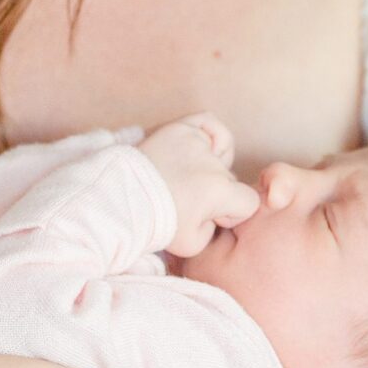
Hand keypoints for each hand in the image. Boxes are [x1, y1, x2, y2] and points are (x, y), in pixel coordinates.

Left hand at [140, 113, 260, 256]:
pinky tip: (199, 150)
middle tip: (186, 201)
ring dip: (208, 168)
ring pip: (220, 155)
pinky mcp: (178, 129)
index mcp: (220, 191)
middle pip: (230, 179)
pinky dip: (210, 135)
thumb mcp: (193, 245)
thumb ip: (216, 230)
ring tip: (185, 178)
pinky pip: (209, 123)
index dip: (231, 213)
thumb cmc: (155, 224)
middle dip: (215, 192)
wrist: (119, 200)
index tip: (209, 217)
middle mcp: (211, 163)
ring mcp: (195, 142)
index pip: (248, 201)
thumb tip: (218, 212)